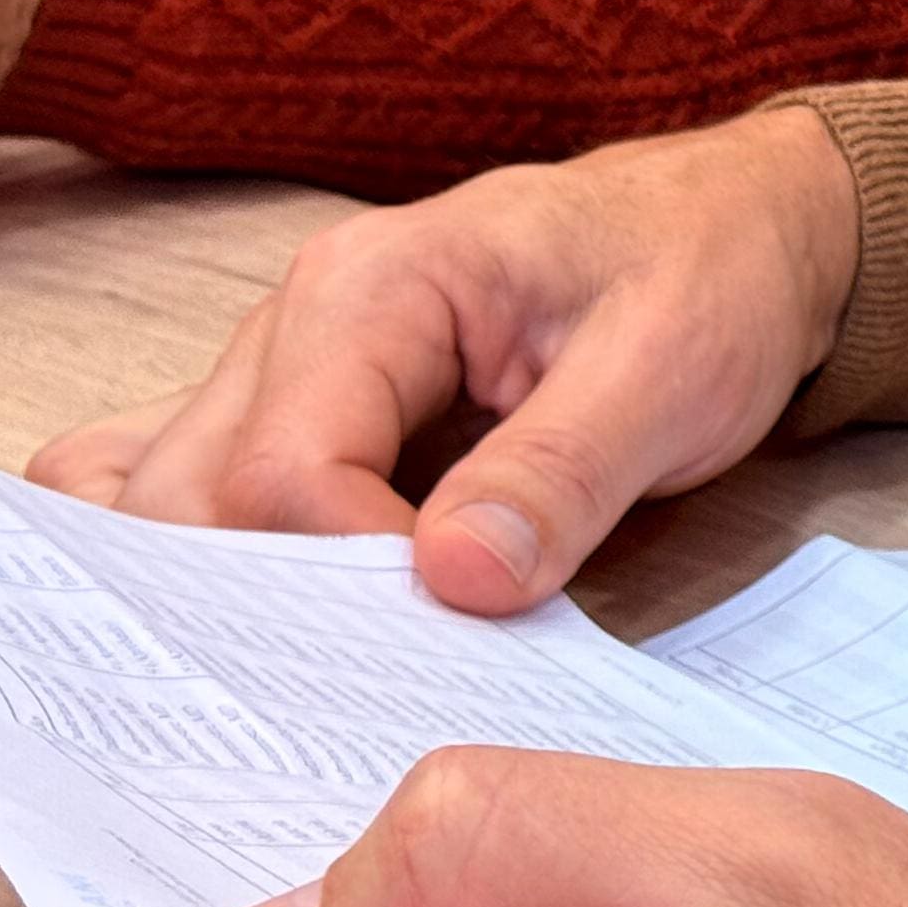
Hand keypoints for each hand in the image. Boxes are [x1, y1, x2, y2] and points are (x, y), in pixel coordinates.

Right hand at [32, 104, 862, 614]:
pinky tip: (276, 633)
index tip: (446, 638)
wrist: (737, 222)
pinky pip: (199, 492)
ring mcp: (288, 368)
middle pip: (192, 500)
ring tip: (322, 675)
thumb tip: (454, 581)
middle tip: (369, 684)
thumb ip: (562, 473)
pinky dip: (212, 568)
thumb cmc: (707, 273)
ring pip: (170, 506)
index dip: (347, 582)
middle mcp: (298, 320)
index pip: (283, 474)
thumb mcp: (671, 370)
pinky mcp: (307, 415)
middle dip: (255, 609)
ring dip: (224, 601)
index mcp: (374, 287)